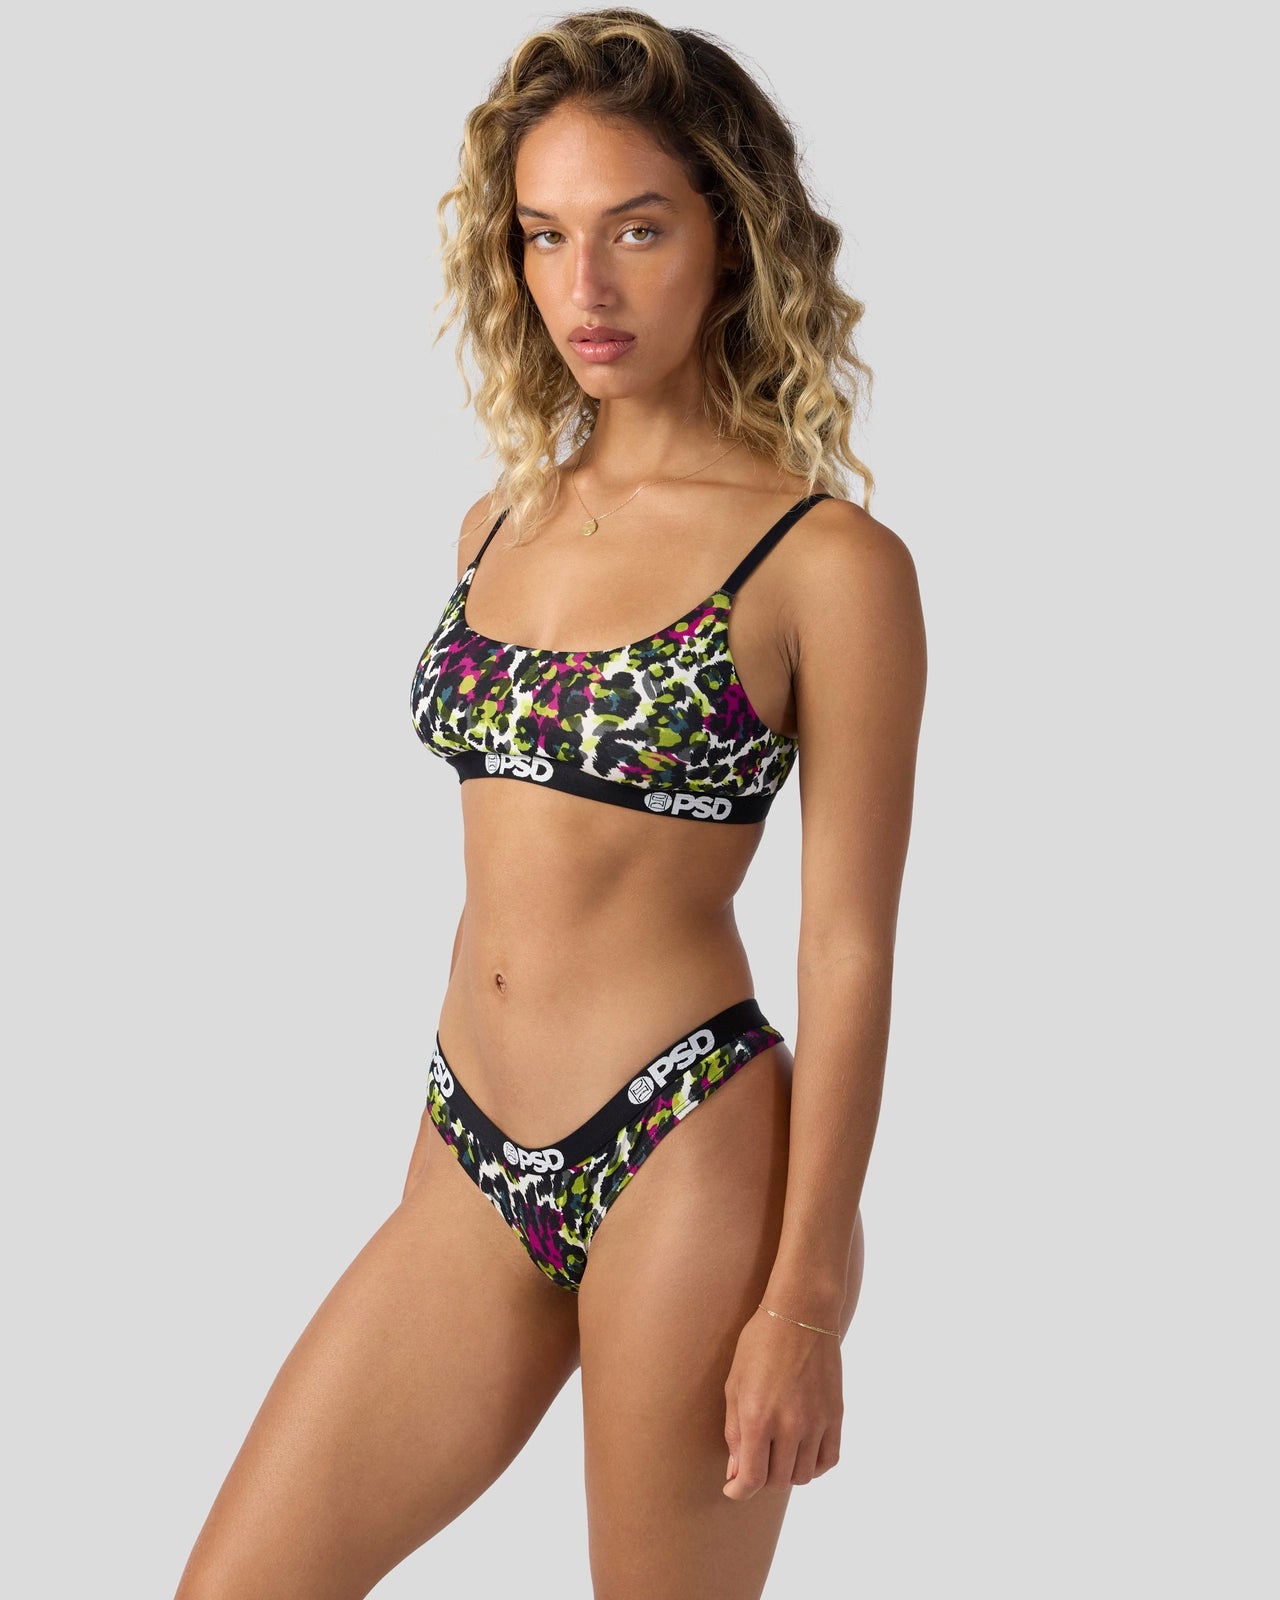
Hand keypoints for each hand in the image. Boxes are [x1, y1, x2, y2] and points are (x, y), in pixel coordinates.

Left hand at [722, 1304, 843, 1499]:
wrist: (801, 1313)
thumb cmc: (760, 1343)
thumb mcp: (734, 1384)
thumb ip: (734, 1431)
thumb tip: (736, 1471)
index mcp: (759, 1417)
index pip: (752, 1478)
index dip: (739, 1491)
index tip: (733, 1489)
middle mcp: (790, 1425)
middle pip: (777, 1480)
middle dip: (760, 1479)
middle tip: (753, 1463)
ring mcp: (817, 1422)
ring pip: (803, 1476)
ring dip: (787, 1473)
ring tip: (777, 1454)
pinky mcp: (836, 1416)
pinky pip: (829, 1460)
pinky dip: (814, 1465)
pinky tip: (802, 1453)